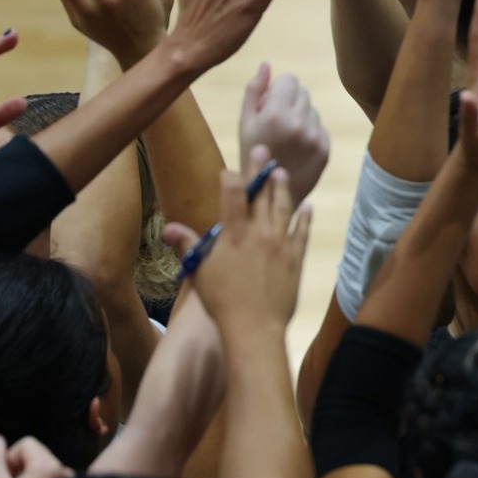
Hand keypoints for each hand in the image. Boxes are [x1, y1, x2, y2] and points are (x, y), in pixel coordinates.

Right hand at [165, 148, 313, 329]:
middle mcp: (259, 232)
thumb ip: (188, 246)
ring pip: (283, 208)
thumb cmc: (222, 302)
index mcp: (233, 234)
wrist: (255, 327)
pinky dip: (304, 218)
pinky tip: (307, 207)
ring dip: (282, 188)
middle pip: (260, 194)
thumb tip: (169, 228)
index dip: (231, 178)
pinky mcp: (295, 258)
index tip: (230, 169)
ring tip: (281, 172)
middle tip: (263, 150)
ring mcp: (280, 244)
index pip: (232, 194)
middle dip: (260, 170)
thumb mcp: (200, 272)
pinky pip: (301, 232)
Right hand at [237, 66, 330, 202]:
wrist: (269, 195)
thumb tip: (266, 64)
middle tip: (276, 123)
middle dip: (290, 102)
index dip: (279, 89)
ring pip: (313, 109)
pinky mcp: (326, 148)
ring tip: (286, 138)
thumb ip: (255, 90)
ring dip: (301, 117)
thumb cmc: (251, 155)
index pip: (290, 80)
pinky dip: (311, 132)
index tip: (271, 104)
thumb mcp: (244, 122)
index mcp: (277, 113)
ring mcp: (316, 136)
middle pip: (302, 92)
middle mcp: (300, 122)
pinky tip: (297, 148)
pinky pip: (321, 127)